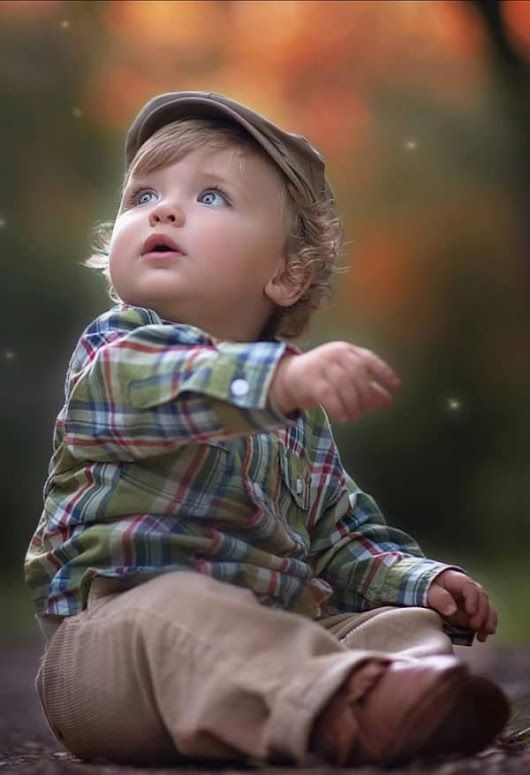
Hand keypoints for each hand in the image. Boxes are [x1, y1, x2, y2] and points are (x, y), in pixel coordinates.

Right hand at [270, 342, 399, 421]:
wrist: (288, 378)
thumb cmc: (322, 378)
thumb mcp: (345, 380)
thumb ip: (367, 389)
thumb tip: (388, 401)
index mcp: (346, 351)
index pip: (369, 359)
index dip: (384, 371)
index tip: (396, 385)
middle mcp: (335, 354)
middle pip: (358, 374)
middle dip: (365, 396)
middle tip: (364, 411)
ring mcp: (322, 365)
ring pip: (344, 385)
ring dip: (352, 405)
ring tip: (353, 417)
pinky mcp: (310, 379)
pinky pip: (329, 395)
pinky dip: (338, 409)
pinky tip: (342, 418)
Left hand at [427, 569, 496, 641]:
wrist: (420, 592)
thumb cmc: (424, 589)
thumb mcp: (426, 592)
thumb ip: (438, 598)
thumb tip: (452, 610)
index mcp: (456, 579)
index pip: (470, 586)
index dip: (473, 599)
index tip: (471, 612)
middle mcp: (467, 589)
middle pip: (482, 597)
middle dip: (482, 612)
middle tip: (476, 626)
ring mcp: (471, 600)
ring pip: (487, 608)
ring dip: (488, 621)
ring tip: (483, 635)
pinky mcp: (471, 613)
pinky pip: (483, 618)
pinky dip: (485, 627)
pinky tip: (482, 637)